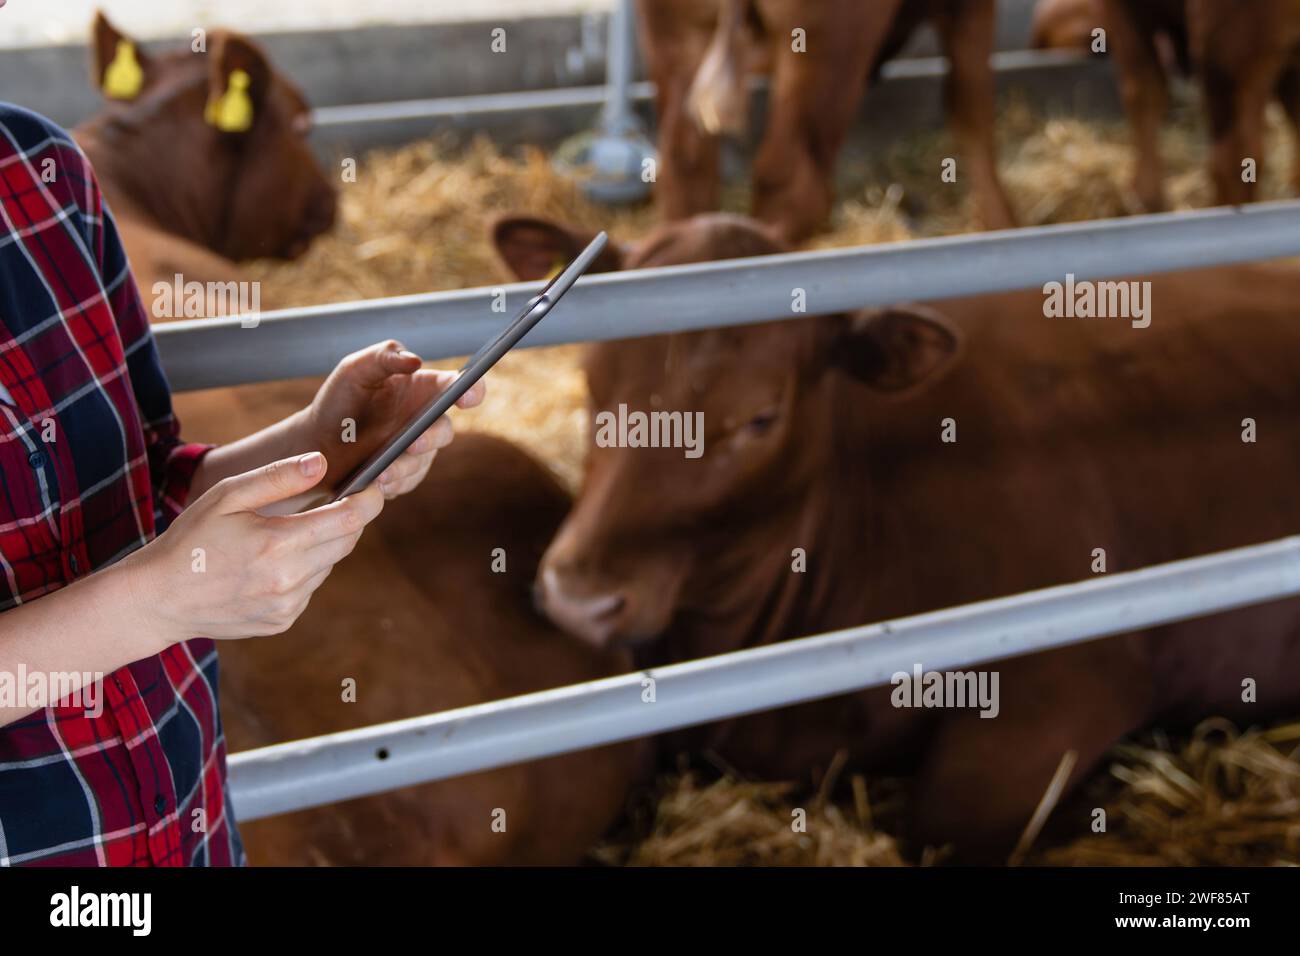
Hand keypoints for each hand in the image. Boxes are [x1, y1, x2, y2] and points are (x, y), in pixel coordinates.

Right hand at [125, 451, 383, 648]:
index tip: (373, 487)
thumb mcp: (227, 496)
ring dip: (319, 547)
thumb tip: (322, 463)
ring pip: (328, 565)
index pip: (348, 520)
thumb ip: (278, 478)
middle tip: (326, 505)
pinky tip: (268, 566)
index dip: (368, 500)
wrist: (159, 599)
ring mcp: (287, 606)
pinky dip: (302, 572)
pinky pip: (310, 588)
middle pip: (346, 542)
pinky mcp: (282, 621)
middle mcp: (289, 580)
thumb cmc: (191, 540)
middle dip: (345, 520)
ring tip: (279, 538)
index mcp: (278, 544)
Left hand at [300, 340, 485, 498]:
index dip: (472, 390)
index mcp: (422, 389)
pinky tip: (375, 482)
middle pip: (444, 430)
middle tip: (413, 444)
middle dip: (431, 438)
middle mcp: (425, 420)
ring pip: (423, 462)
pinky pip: (407, 482)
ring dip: (405, 467)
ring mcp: (417, 450)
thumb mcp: (355, 369)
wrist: (316, 442)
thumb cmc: (339, 399)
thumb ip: (384, 356)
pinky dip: (393, 483)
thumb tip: (415, 360)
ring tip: (381, 473)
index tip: (467, 396)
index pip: (457, 387)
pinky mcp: (404, 475)